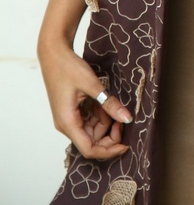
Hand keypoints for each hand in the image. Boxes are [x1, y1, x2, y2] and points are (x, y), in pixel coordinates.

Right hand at [39, 40, 132, 159]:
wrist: (54, 53)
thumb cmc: (68, 67)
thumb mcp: (92, 84)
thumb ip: (109, 103)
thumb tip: (127, 118)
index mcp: (68, 123)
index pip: (89, 149)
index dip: (108, 151)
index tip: (126, 144)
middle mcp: (66, 125)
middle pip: (92, 141)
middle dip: (110, 133)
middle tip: (123, 118)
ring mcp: (69, 118)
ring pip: (92, 130)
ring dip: (105, 121)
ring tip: (111, 103)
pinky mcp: (72, 111)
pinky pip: (88, 120)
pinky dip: (99, 114)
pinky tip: (104, 102)